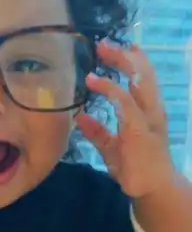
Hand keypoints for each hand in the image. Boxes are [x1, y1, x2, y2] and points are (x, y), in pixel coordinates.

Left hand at [76, 39, 176, 198]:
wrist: (151, 189)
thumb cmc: (134, 166)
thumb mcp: (111, 146)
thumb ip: (97, 131)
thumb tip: (79, 117)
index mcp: (147, 111)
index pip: (143, 79)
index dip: (132, 60)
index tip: (118, 46)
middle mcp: (151, 110)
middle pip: (143, 74)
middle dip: (125, 56)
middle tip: (104, 43)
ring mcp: (148, 118)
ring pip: (138, 82)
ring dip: (120, 64)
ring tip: (102, 51)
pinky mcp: (139, 129)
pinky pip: (125, 104)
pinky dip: (109, 89)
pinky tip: (93, 81)